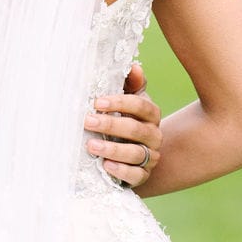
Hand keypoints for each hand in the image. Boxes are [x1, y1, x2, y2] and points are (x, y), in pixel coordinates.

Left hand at [83, 61, 161, 188]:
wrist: (127, 153)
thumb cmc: (123, 119)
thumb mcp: (126, 101)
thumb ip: (130, 84)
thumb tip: (134, 67)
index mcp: (151, 114)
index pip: (141, 105)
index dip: (120, 103)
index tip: (97, 103)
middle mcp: (154, 135)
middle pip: (136, 129)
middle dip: (110, 125)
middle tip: (87, 121)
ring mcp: (151, 156)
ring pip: (136, 153)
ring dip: (112, 149)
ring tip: (91, 146)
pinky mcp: (143, 175)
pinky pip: (136, 175)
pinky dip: (121, 170)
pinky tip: (105, 166)